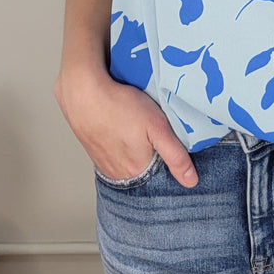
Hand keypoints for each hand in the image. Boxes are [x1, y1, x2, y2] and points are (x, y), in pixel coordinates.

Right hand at [54, 66, 197, 186]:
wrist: (83, 92)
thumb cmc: (120, 106)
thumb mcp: (157, 126)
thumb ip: (175, 155)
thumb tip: (191, 181)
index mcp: (136, 171)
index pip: (161, 173)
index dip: (167, 155)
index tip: (167, 138)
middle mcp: (118, 174)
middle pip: (144, 168)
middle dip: (151, 152)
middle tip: (149, 130)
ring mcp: (104, 163)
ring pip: (129, 160)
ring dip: (135, 148)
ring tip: (135, 127)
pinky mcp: (94, 152)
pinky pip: (114, 153)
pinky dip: (120, 143)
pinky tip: (122, 127)